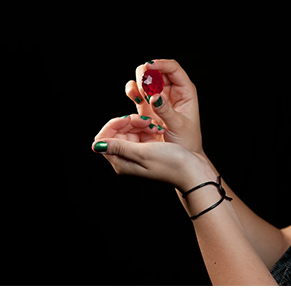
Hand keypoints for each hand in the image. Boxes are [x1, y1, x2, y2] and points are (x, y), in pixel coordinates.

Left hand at [92, 114, 214, 191]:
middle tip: (146, 120)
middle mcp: (126, 160)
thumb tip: (96, 145)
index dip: (113, 125)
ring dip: (140, 123)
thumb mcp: (143, 153)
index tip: (128, 117)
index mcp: (121, 163)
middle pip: (117, 133)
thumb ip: (119, 147)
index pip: (104, 139)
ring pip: (130, 131)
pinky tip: (157, 129)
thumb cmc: (171, 164)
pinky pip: (141, 134)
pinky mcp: (148, 151)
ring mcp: (137, 155)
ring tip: (154, 126)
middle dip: (129, 122)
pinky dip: (148, 128)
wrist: (194, 171)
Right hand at [126, 59, 202, 154]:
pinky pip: (137, 92)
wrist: (179, 158)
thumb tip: (154, 96)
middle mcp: (172, 90)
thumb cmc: (187, 141)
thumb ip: (166, 111)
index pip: (173, 68)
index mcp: (185, 91)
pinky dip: (132, 91)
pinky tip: (134, 97)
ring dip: (139, 83)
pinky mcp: (146, 106)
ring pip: (145, 79)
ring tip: (140, 97)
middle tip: (143, 85)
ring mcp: (158, 97)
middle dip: (147, 74)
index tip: (148, 66)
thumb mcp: (178, 126)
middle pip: (156, 70)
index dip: (160, 64)